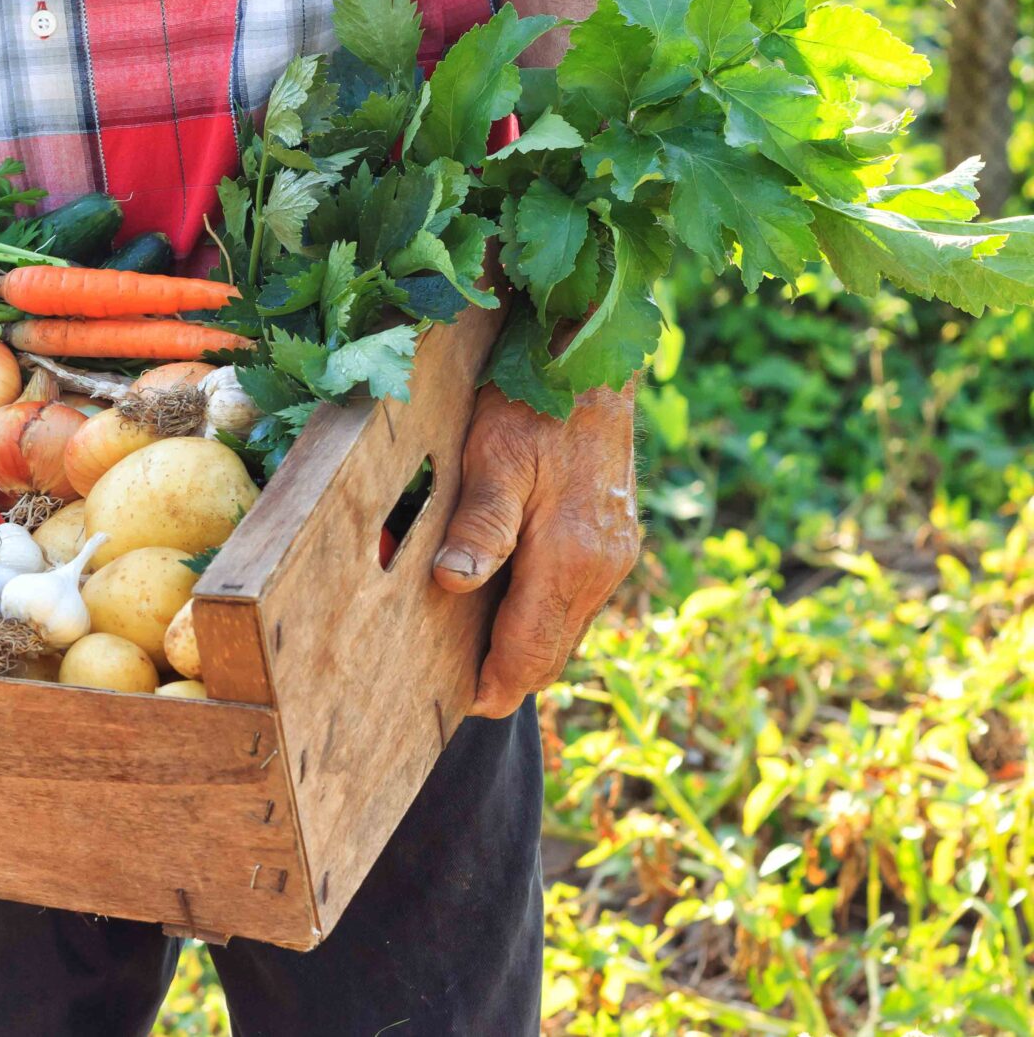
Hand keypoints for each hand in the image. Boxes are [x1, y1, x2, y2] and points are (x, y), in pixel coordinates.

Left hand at [432, 383, 641, 718]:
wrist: (594, 361)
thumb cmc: (535, 404)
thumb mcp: (493, 456)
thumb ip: (480, 524)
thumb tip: (453, 583)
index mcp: (572, 557)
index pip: (531, 652)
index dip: (494, 686)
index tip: (459, 705)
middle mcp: (602, 568)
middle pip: (551, 652)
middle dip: (507, 676)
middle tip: (454, 688)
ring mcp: (614, 556)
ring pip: (565, 630)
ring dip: (524, 647)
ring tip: (468, 652)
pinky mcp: (614, 541)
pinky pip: (574, 601)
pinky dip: (540, 616)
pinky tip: (503, 604)